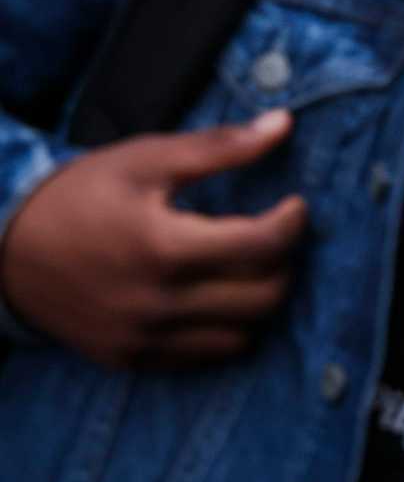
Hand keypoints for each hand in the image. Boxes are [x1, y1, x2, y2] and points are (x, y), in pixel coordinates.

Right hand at [0, 111, 308, 369]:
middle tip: (273, 237)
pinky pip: (206, 355)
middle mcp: (156, 302)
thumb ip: (220, 147)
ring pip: (242, 334)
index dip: (293, 223)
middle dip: (282, 262)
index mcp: (162, 247)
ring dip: (258, 300)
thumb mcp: (145, 159)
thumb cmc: (79, 194)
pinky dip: (225, 328)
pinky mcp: (131, 358)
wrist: (3, 247)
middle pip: (263, 296)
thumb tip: (285, 123)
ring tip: (247, 267)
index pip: (262, 246)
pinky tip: (216, 296)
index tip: (296, 206)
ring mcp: (143, 337)